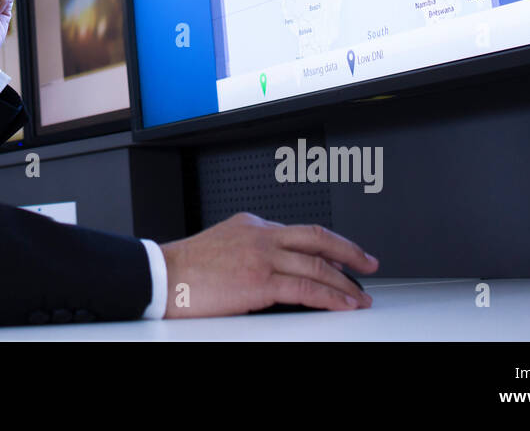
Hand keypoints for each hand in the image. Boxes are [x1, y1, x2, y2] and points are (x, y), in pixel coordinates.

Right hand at [159, 212, 377, 316]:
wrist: (161, 276)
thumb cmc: (183, 270)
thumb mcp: (220, 248)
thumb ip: (248, 252)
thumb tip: (270, 272)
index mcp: (250, 224)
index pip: (299, 232)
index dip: (326, 245)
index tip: (342, 256)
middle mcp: (260, 235)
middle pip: (317, 238)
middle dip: (348, 251)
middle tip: (368, 264)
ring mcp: (262, 256)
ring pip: (317, 264)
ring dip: (345, 282)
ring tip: (361, 296)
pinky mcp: (261, 281)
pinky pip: (307, 288)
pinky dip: (331, 297)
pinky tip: (343, 305)